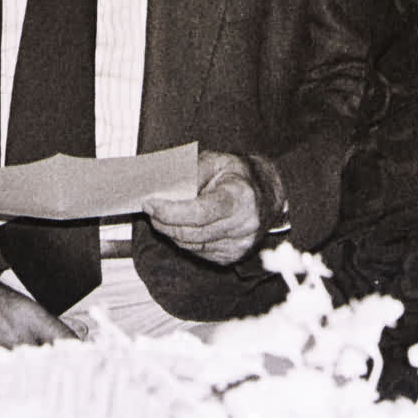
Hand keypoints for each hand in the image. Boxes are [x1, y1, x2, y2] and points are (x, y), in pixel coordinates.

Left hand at [141, 151, 277, 266]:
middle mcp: (243, 225)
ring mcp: (239, 244)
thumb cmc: (238, 175)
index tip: (150, 203)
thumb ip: (191, 172)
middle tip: (149, 209)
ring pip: (191, 245)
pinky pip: (198, 252)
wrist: (267, 195)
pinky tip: (180, 226)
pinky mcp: (233, 256)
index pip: (200, 212)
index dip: (171, 211)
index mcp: (240, 198)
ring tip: (161, 217)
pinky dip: (184, 240)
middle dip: (164, 222)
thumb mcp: (217, 161)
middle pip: (192, 232)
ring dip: (170, 232)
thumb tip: (164, 188)